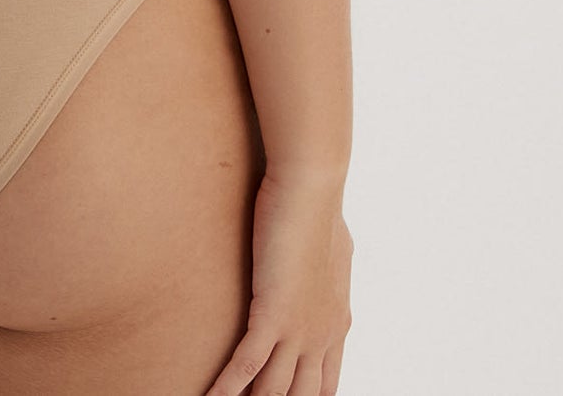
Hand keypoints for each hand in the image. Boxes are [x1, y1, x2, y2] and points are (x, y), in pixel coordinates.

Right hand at [206, 169, 352, 394]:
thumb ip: (325, 274)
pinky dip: (226, 387)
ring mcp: (299, 330)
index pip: (325, 384)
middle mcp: (321, 335)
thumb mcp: (332, 251)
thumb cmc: (321, 207)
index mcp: (336, 323)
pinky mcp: (272, 316)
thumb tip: (318, 267)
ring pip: (272, 389)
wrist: (312, 188)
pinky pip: (245, 365)